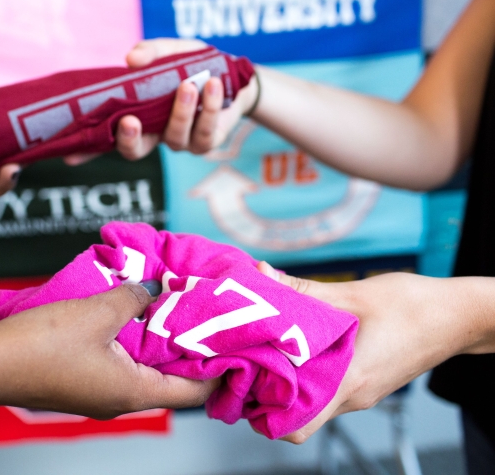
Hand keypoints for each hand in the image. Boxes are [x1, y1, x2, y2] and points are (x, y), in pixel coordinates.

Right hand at [0, 284, 219, 418]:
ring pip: (143, 371)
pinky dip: (133, 343)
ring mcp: (99, 394)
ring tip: (173, 311)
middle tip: (206, 319)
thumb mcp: (96, 312)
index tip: (237, 346)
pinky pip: (119, 364)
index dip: (219, 370)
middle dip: (189, 350)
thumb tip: (155, 287)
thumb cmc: (42, 345)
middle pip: (170, 381)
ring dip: (158, 344)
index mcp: (133, 392)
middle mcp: (121, 400)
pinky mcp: (82, 383)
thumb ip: (133, 298)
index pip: (193, 391)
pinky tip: (132, 316)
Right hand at [65, 38, 257, 165]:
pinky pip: (205, 131)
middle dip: (128, 139)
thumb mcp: (171, 52)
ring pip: (175, 137)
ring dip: (181, 111)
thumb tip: (131, 59)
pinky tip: (212, 85)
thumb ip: (151, 53)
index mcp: (138, 116)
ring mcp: (180, 141)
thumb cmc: (193, 65)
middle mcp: (155, 134)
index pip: (106, 137)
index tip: (68, 157)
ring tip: (189, 84)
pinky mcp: (206, 141)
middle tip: (129, 120)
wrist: (233, 75)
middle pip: (135, 151)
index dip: (87, 150)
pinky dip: (210, 107)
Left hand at [256, 262, 478, 443]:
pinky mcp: (365, 381)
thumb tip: (262, 274)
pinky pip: (328, 386)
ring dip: (287, 380)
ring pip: (312, 401)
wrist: (458, 316)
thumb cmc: (413, 307)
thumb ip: (303, 290)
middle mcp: (352, 397)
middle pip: (297, 415)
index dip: (262, 412)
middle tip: (244, 361)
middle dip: (266, 394)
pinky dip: (307, 372)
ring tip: (264, 348)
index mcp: (348, 383)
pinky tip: (294, 343)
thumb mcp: (352, 294)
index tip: (241, 381)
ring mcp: (360, 392)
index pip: (295, 425)